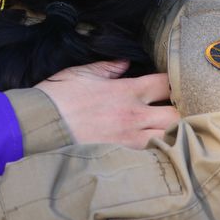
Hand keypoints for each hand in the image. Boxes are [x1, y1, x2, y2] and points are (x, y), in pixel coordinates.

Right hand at [36, 61, 180, 148]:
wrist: (38, 126)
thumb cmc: (57, 97)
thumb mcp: (81, 73)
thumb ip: (108, 68)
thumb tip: (126, 63)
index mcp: (127, 91)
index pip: (166, 84)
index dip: (176, 82)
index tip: (174, 84)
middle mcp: (134, 116)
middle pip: (177, 114)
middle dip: (181, 111)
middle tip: (177, 110)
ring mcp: (129, 140)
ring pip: (169, 139)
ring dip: (172, 133)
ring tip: (169, 130)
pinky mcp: (121, 157)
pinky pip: (150, 156)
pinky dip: (157, 152)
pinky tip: (154, 149)